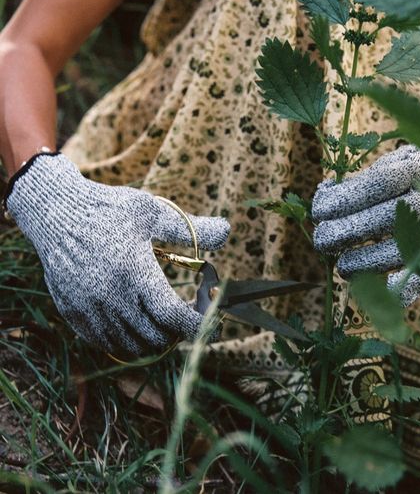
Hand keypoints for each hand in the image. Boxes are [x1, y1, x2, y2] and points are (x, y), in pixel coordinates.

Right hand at [4, 152, 229, 354]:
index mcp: (134, 271)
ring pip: (131, 345)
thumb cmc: (108, 209)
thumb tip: (227, 230)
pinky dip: (127, 341)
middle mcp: (111, 296)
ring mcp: (89, 309)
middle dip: (178, 331)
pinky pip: (105, 343)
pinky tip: (136, 323)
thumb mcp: (152, 212)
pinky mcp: (74, 314)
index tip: (211, 323)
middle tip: (186, 316)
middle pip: (156, 335)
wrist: (56, 212)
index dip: (196, 325)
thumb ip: (191, 229)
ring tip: (163, 322)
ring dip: (154, 339)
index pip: (172, 315)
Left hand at [312, 130, 419, 305]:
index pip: (379, 182)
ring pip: (405, 250)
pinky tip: (377, 292)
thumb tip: (323, 196)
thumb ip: (361, 179)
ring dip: (366, 263)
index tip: (320, 211)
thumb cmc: (416, 173)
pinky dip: (402, 290)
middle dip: (347, 233)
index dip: (346, 198)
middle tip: (323, 241)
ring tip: (343, 267)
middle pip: (388, 218)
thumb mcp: (393, 162)